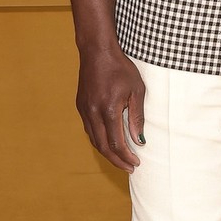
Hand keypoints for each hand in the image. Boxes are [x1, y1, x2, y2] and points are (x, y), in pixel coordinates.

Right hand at [76, 49, 145, 172]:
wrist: (97, 51)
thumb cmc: (121, 68)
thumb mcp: (136, 90)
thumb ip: (137, 116)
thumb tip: (139, 140)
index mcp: (109, 110)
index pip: (116, 143)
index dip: (126, 157)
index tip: (136, 164)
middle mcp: (93, 113)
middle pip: (103, 147)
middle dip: (117, 160)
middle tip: (129, 168)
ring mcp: (84, 110)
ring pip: (94, 140)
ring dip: (107, 152)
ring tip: (120, 159)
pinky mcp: (80, 106)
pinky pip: (89, 129)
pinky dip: (99, 139)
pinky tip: (109, 141)